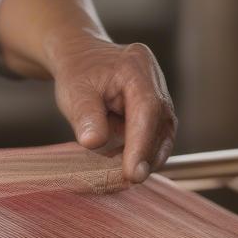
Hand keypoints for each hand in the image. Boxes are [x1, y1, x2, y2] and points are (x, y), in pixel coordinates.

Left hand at [47, 35, 176, 183]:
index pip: (147, 109)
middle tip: (129, 179)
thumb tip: (93, 143)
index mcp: (136, 67)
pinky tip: (128, 164)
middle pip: (162, 123)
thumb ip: (85, 116)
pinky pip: (156, 134)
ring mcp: (159, 93)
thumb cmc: (77, 73)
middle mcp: (154, 79)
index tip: (132, 173)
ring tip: (126, 174)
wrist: (81, 58)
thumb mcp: (74, 91)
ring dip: (147, 156)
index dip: (142, 144)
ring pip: (163, 132)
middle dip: (148, 155)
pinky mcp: (156, 109)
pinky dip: (143, 150)